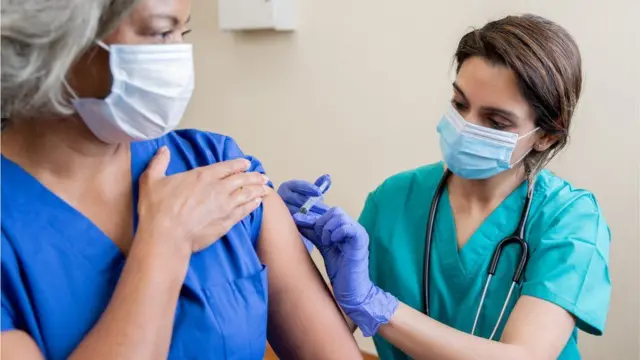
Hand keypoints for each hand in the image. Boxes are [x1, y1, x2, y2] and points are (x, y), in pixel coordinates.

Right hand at [137, 146, 269, 252]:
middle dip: (254, 176)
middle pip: (242, 179)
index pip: (226, 167)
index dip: (238, 164)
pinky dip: (253, 205)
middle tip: (263, 176)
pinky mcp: (227, 221)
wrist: (167, 237)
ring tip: (266, 187)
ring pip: (247, 194)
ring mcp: (225, 205)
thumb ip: (159, 163)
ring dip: (258, 189)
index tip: (247, 163)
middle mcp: (218, 188)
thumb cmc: (157, 210)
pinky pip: (245, 210)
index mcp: (203, 176)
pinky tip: (258, 203)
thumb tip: (163, 149)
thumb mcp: (151, 180)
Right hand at [277, 175, 330, 251]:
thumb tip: (327, 177)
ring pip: (295, 211)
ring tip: (321, 217)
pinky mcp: (284, 221)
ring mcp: (280, 210)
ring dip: (309, 214)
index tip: (319, 192)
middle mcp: (281, 197)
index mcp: (287, 188)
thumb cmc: (302, 203)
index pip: (297, 185)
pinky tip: (314, 225)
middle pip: (296, 199)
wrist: (291, 217)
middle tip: (324, 209)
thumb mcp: (310, 194)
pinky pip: (294, 222)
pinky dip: (305, 223)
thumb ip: (318, 185)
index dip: (309, 188)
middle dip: (311, 204)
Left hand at [299, 207, 397, 336]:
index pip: (329, 212)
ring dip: (327, 229)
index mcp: (346, 227)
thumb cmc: (339, 270)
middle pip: (334, 211)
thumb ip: (313, 232)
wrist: (351, 289)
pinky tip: (332, 244)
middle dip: (322, 224)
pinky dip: (336, 233)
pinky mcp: (361, 240)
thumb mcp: (323, 246)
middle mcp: (354, 227)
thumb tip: (297, 219)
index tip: (299, 223)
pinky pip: (347, 227)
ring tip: (327, 244)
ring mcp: (358, 232)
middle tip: (321, 241)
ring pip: (339, 216)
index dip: (314, 218)